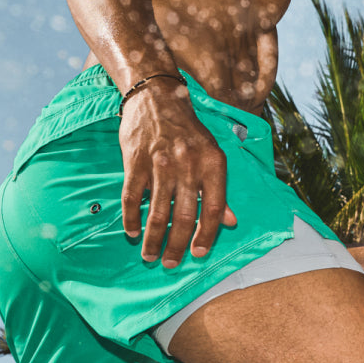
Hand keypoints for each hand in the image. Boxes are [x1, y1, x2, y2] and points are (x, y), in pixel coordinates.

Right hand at [119, 84, 235, 265]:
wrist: (158, 98)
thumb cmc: (189, 132)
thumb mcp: (213, 155)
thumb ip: (220, 190)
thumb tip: (231, 222)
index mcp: (213, 164)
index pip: (214, 208)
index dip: (207, 234)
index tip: (199, 254)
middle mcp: (188, 166)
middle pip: (184, 215)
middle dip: (176, 245)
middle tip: (170, 264)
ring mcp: (160, 164)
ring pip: (157, 212)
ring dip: (153, 239)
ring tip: (150, 255)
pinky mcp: (135, 162)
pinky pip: (132, 198)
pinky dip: (132, 219)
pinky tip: (133, 232)